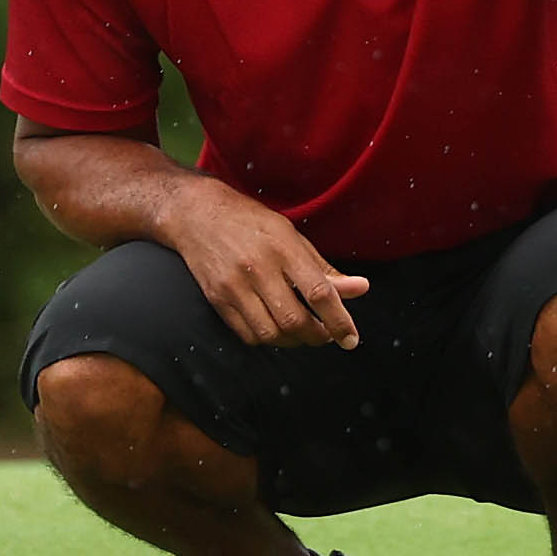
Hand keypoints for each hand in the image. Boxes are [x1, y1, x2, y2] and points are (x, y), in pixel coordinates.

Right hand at [165, 180, 372, 348]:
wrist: (197, 214)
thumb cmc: (250, 222)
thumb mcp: (291, 235)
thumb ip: (324, 268)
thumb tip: (359, 289)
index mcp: (283, 247)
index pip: (318, 292)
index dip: (339, 320)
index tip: (350, 338)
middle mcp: (258, 268)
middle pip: (294, 319)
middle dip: (317, 336)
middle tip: (327, 335)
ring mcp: (234, 286)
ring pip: (271, 333)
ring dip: (294, 341)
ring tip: (303, 332)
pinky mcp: (217, 300)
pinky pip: (248, 335)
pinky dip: (268, 339)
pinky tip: (276, 328)